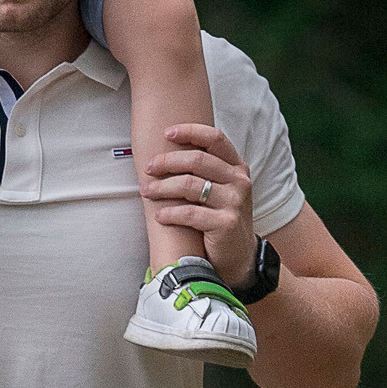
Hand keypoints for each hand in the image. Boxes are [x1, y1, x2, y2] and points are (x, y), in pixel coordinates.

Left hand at [141, 123, 256, 285]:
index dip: (190, 131)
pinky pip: (190, 213)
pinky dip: (170, 213)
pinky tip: (159, 215)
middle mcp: (239, 181)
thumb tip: (168, 149)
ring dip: (162, 188)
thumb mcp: (221, 189)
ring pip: (190, 185)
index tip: (167, 133)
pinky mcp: (226, 224)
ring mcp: (235, 202)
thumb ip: (206, 170)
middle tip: (148, 168)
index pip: (215, 138)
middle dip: (167, 162)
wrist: (239, 256)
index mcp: (237, 167)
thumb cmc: (221, 218)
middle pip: (197, 160)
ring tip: (147, 192)